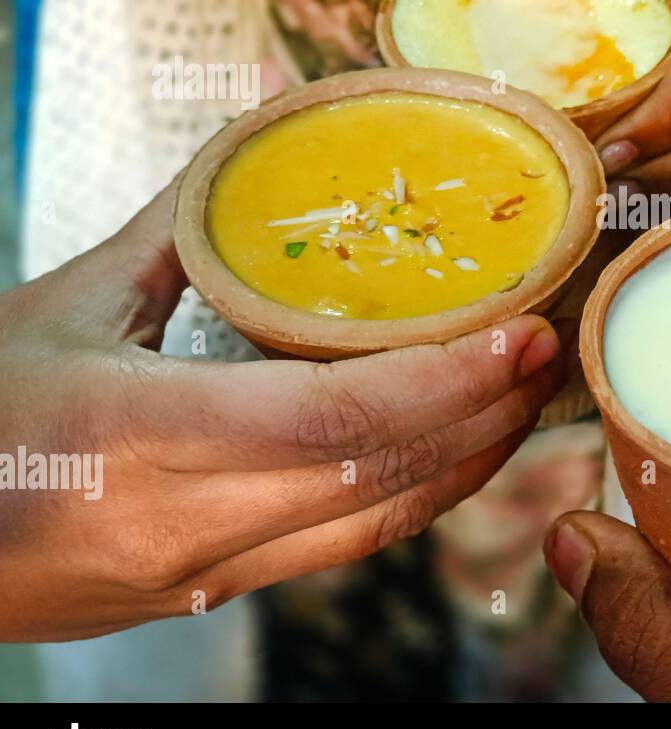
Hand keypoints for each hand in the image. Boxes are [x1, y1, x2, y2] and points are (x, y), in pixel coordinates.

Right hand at [0, 184, 570, 641]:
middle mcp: (182, 520)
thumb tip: (261, 136)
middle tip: (546, 347)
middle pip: (379, 475)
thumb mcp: (66, 308)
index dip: (445, 381)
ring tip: (522, 393)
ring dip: (468, 460)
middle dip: (485, 414)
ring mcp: (202, 571)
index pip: (332, 418)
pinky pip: (344, 546)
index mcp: (136, 433)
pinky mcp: (213, 592)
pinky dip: (415, 494)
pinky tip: (454, 449)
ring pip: (376, 523)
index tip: (519, 334)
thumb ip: (180, 231)